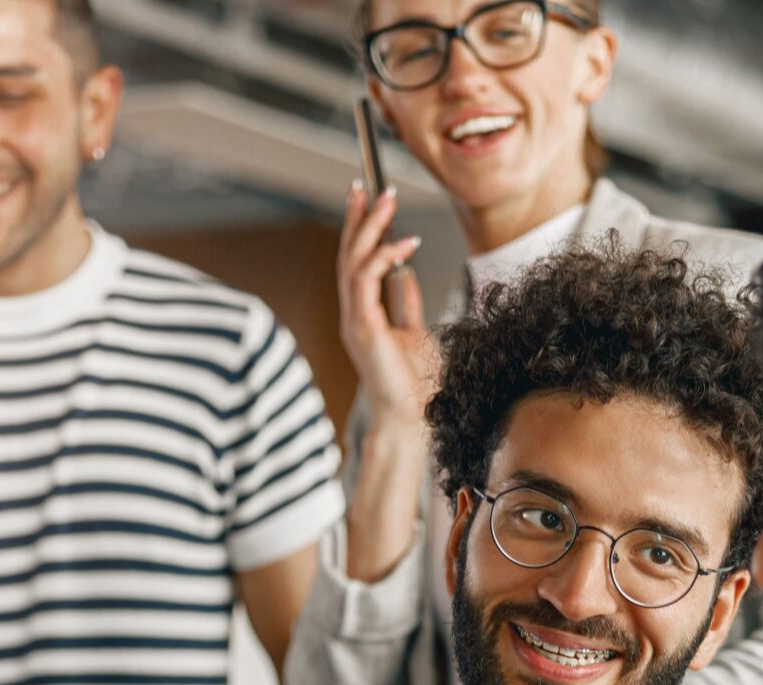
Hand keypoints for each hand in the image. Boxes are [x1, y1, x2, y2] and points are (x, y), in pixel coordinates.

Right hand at [337, 183, 434, 426]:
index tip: (366, 198)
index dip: (358, 228)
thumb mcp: (414, 332)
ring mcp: (355, 321)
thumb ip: (405, 303)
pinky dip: (384, 256)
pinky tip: (404, 243)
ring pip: (353, 262)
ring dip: (370, 228)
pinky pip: (367, 281)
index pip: (355, 263)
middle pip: (348, 256)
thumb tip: (406, 274)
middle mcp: (354, 315)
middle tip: (369, 187)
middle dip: (358, 218)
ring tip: (387, 201)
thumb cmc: (415, 385)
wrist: (413, 419)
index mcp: (363, 315)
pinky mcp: (364, 328)